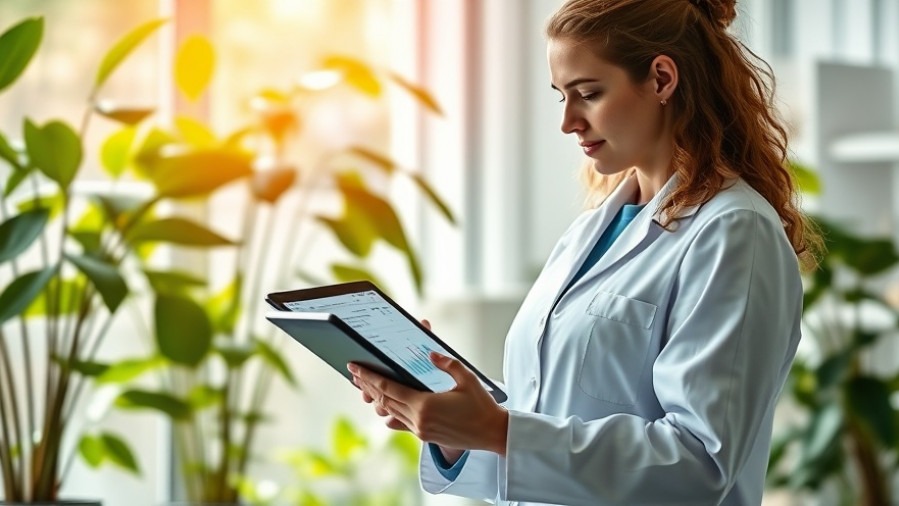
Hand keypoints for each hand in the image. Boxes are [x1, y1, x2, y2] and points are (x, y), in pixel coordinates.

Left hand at [348, 320, 508, 456]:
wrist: (492, 433)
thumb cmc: (482, 405)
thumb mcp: (467, 379)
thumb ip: (447, 364)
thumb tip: (431, 354)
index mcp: (425, 405)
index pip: (388, 388)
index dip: (369, 377)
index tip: (355, 367)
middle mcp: (418, 420)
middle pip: (384, 400)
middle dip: (367, 386)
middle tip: (354, 373)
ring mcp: (420, 430)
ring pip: (390, 412)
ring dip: (376, 398)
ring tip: (365, 387)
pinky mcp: (424, 436)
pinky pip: (400, 422)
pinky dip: (390, 412)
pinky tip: (384, 407)